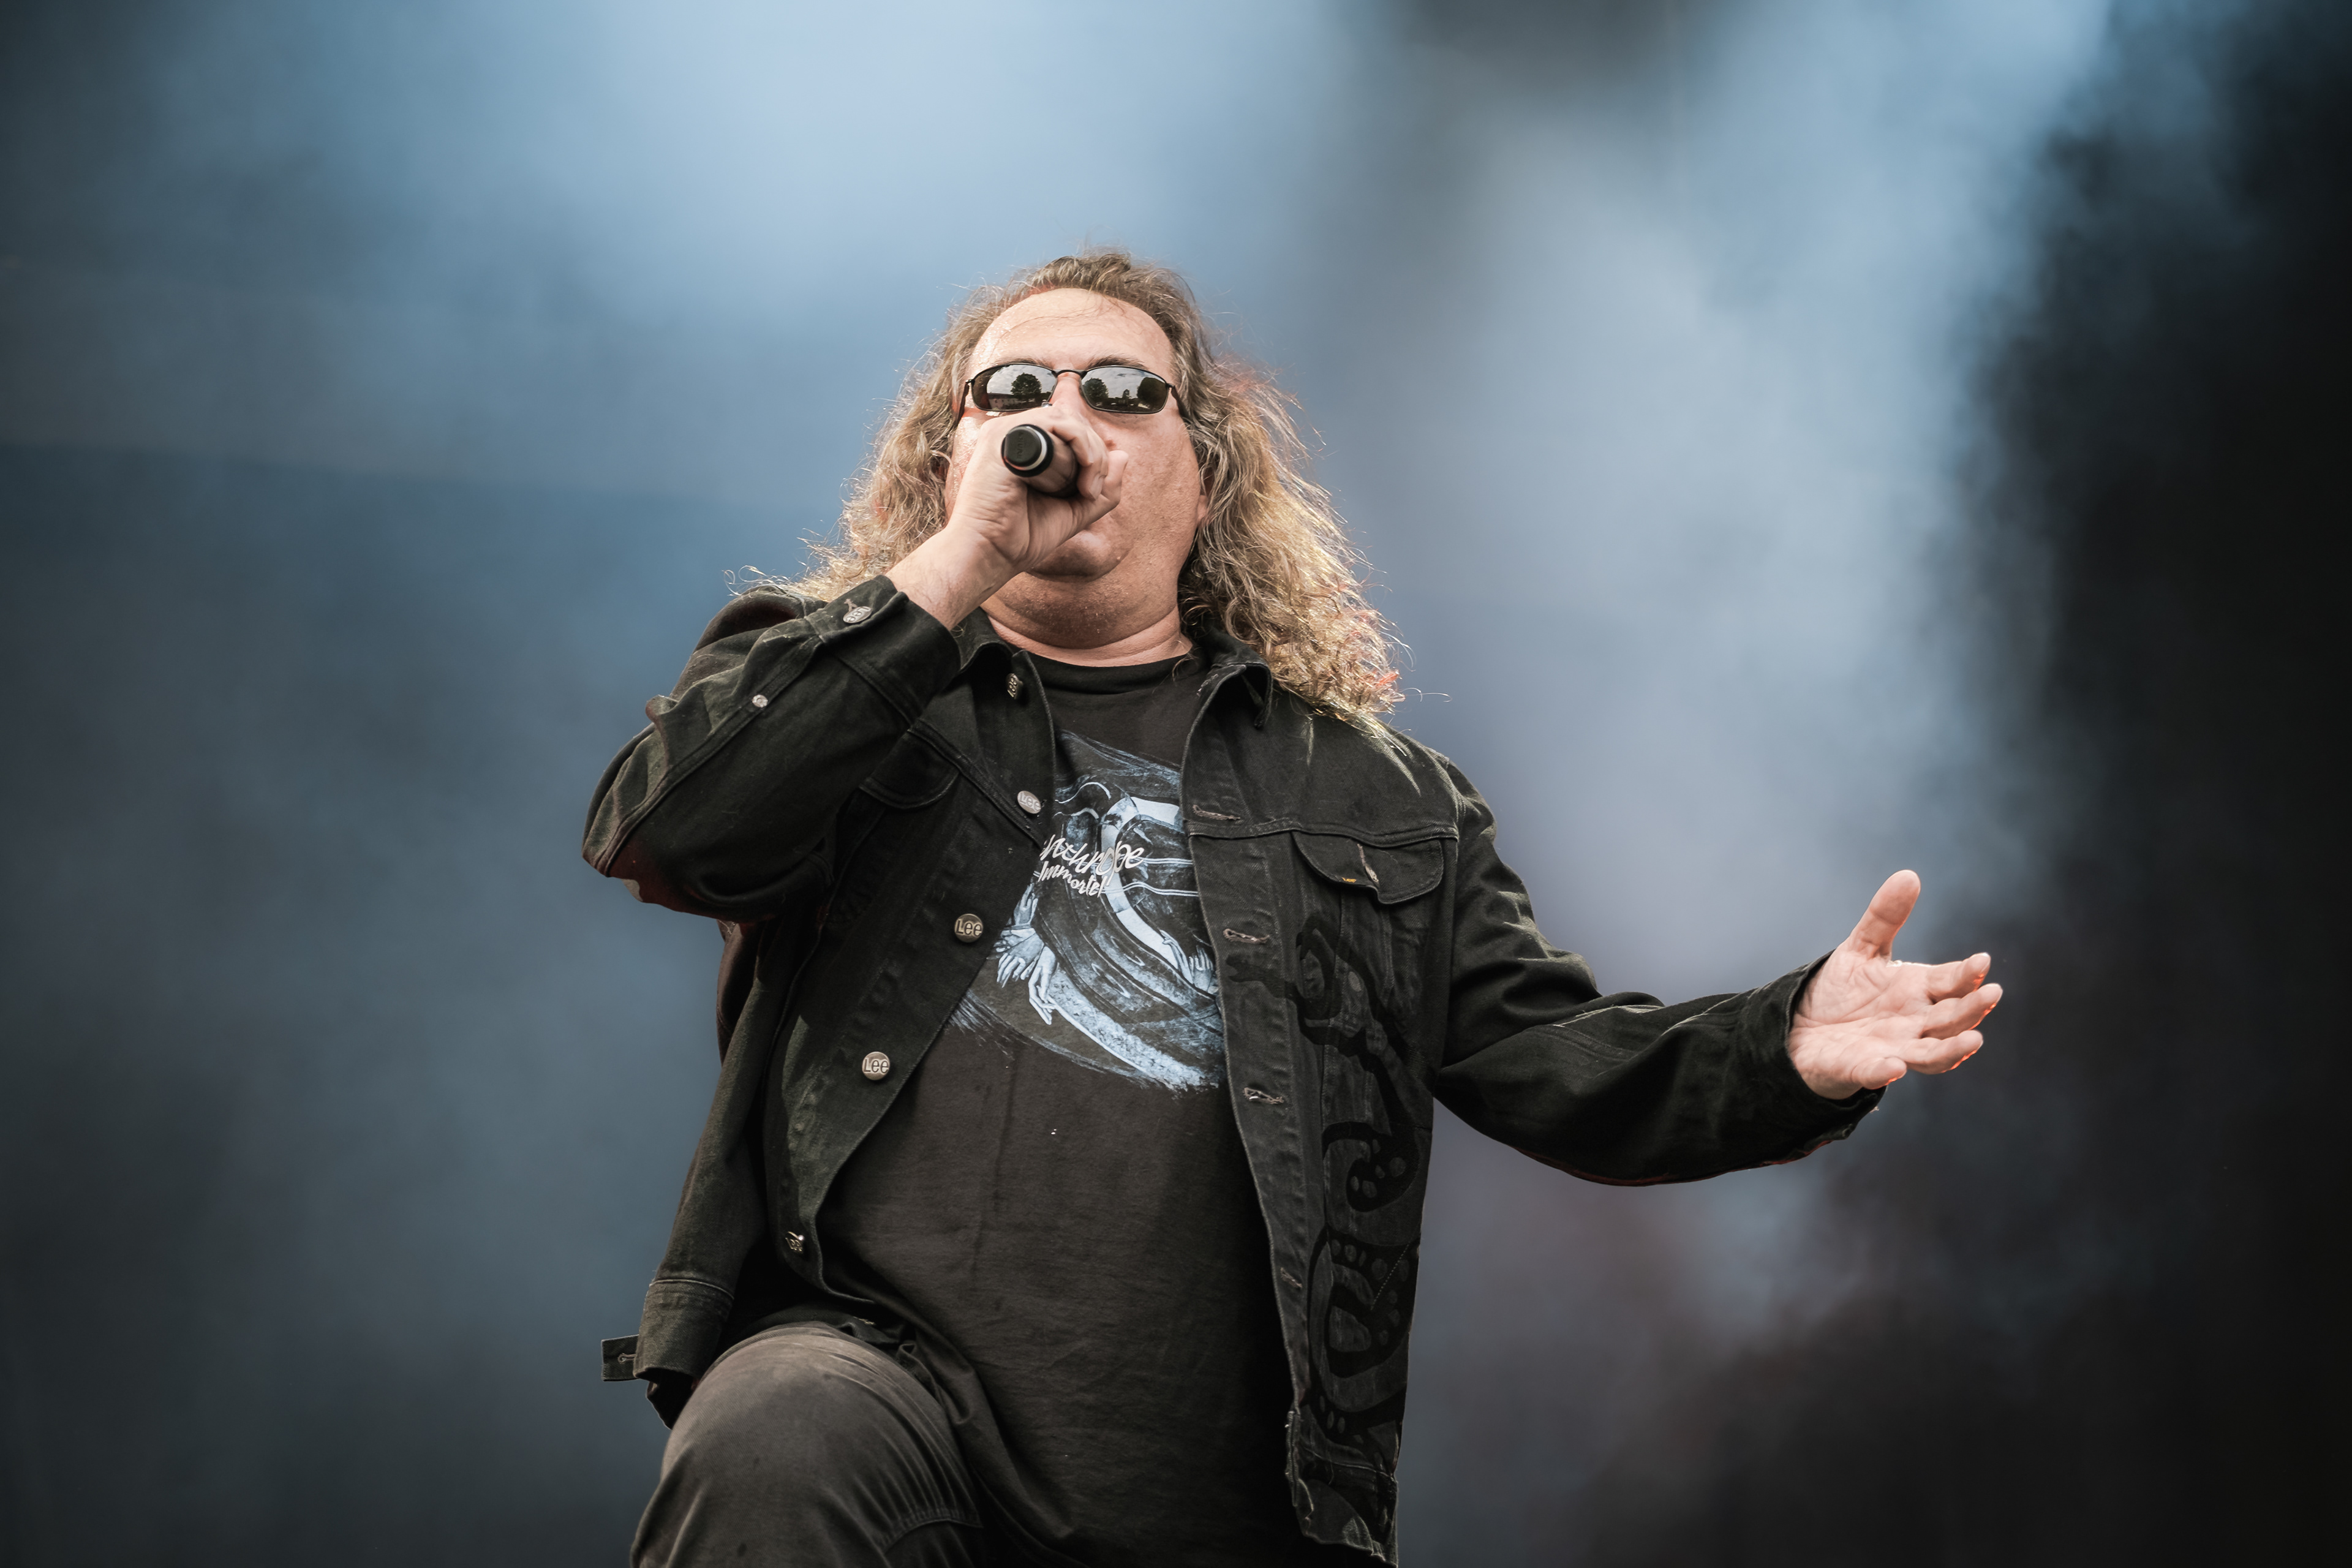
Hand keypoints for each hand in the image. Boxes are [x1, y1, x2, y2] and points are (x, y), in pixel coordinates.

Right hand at [890, 405, 1128, 629]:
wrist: (991, 555)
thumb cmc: (1022, 536)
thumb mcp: (1075, 511)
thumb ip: (1103, 488)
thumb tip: (1124, 456)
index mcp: (1025, 447)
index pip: (1071, 430)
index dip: (1092, 454)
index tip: (1093, 492)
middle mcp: (1013, 434)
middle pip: (1072, 421)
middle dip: (1095, 454)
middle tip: (1093, 491)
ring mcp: (1005, 432)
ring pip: (1066, 420)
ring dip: (1089, 452)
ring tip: (1087, 488)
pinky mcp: (1002, 437)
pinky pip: (1052, 423)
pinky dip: (1076, 446)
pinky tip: (1078, 479)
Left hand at [1787, 870, 1999, 1098]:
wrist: (1801, 1028)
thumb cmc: (1842, 992)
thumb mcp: (1861, 949)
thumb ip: (1884, 918)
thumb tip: (1909, 875)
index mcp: (1918, 991)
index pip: (1951, 983)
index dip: (1968, 974)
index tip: (1982, 961)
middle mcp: (1914, 1023)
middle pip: (1951, 1018)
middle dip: (1973, 1008)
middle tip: (1992, 994)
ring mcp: (1891, 1049)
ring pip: (1930, 1054)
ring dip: (1950, 1049)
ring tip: (1972, 1040)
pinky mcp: (1860, 1069)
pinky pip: (1875, 1073)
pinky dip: (1885, 1071)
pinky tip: (1894, 1066)